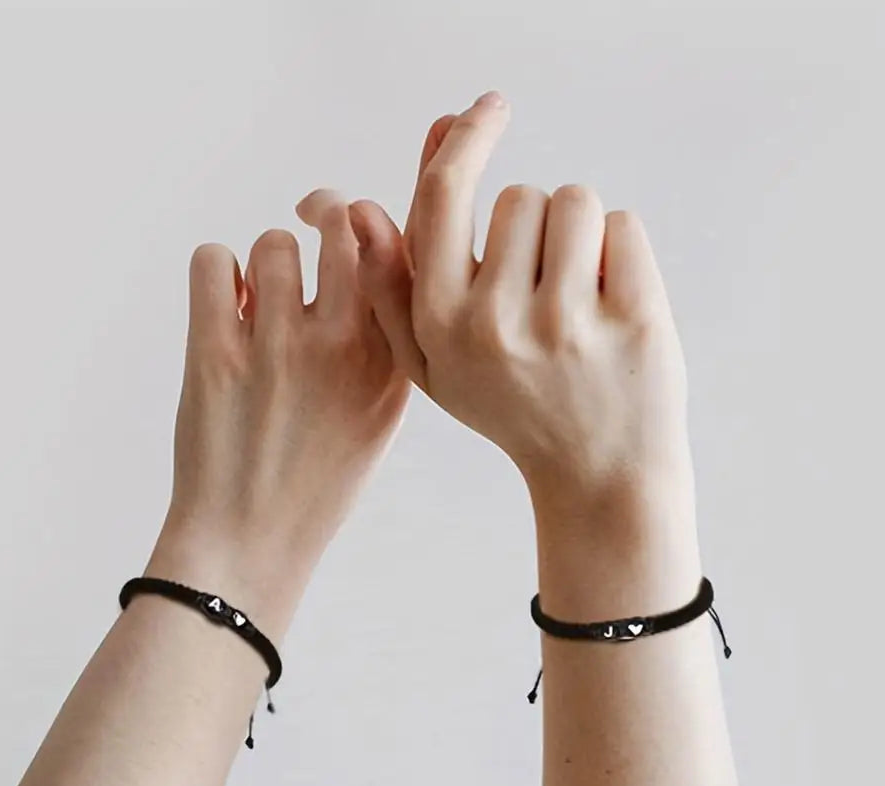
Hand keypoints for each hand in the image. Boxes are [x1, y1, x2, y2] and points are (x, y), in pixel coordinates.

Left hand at [149, 189, 408, 622]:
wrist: (249, 542)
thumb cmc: (315, 480)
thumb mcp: (376, 420)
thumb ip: (383, 349)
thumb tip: (360, 260)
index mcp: (391, 367)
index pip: (400, 256)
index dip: (376, 227)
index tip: (357, 227)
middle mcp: (344, 350)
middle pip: (343, 224)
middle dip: (327, 213)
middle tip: (310, 221)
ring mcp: (279, 351)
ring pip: (273, 244)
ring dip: (263, 266)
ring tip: (259, 306)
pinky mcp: (215, 355)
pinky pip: (213, 261)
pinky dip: (216, 275)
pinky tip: (224, 307)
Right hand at [348, 94, 695, 542]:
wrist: (597, 472)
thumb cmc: (513, 407)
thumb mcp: (432, 364)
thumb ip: (391, 287)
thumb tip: (357, 207)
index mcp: (441, 324)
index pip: (442, 197)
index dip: (463, 141)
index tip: (485, 107)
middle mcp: (497, 321)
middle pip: (520, 194)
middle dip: (534, 227)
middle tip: (543, 292)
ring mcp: (568, 321)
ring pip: (574, 201)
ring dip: (578, 234)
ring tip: (577, 297)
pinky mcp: (633, 318)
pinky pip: (623, 226)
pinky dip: (622, 254)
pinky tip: (612, 307)